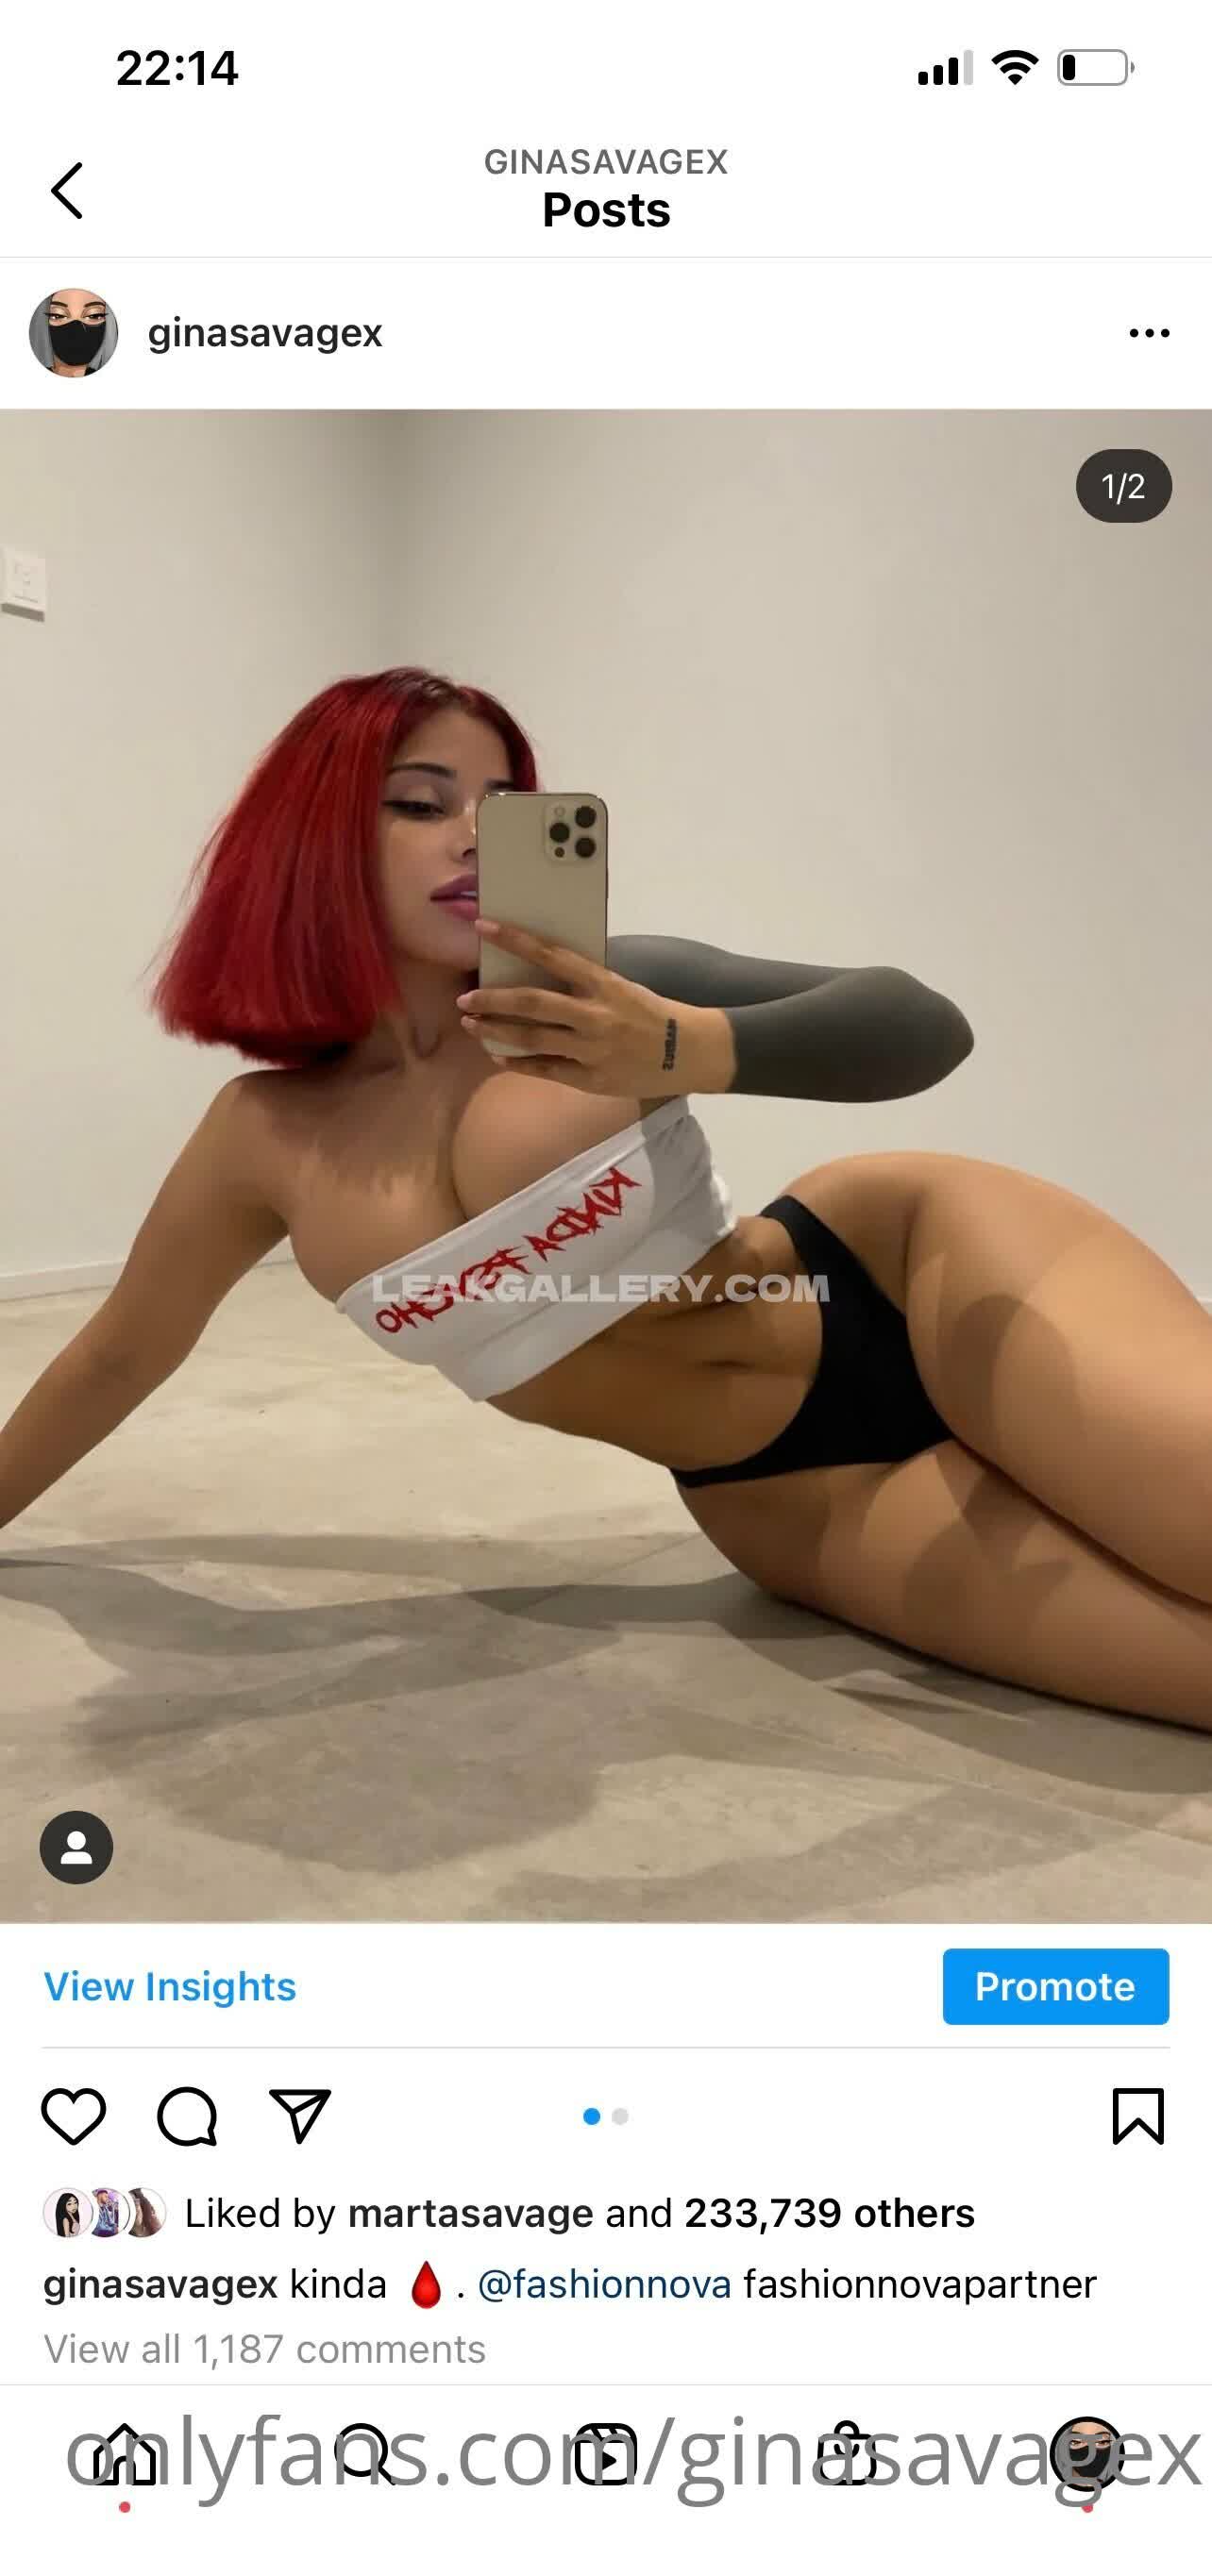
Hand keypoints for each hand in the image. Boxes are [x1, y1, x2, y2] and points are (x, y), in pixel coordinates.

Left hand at [456, 918, 735, 1096]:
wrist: (687, 1053)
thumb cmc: (650, 1013)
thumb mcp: (620, 986)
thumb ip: (583, 982)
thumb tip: (537, 969)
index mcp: (603, 983)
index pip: (551, 954)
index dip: (514, 939)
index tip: (483, 927)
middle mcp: (594, 1015)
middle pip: (531, 1003)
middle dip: (491, 999)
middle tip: (464, 998)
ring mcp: (591, 1049)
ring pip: (532, 1038)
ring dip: (495, 1031)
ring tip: (470, 1025)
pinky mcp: (590, 1078)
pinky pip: (545, 1069)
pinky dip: (518, 1062)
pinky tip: (498, 1054)